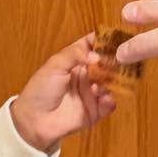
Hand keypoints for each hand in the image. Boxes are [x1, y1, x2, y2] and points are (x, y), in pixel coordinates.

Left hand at [11, 34, 117, 153]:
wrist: (34, 120)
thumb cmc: (41, 89)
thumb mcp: (54, 66)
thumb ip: (75, 55)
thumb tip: (97, 56)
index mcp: (75, 61)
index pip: (93, 45)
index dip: (104, 40)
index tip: (118, 36)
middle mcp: (87, 74)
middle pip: (107, 63)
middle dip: (115, 61)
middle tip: (123, 59)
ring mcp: (92, 93)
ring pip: (111, 82)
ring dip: (112, 80)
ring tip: (107, 80)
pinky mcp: (95, 111)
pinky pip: (109, 104)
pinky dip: (109, 100)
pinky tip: (102, 97)